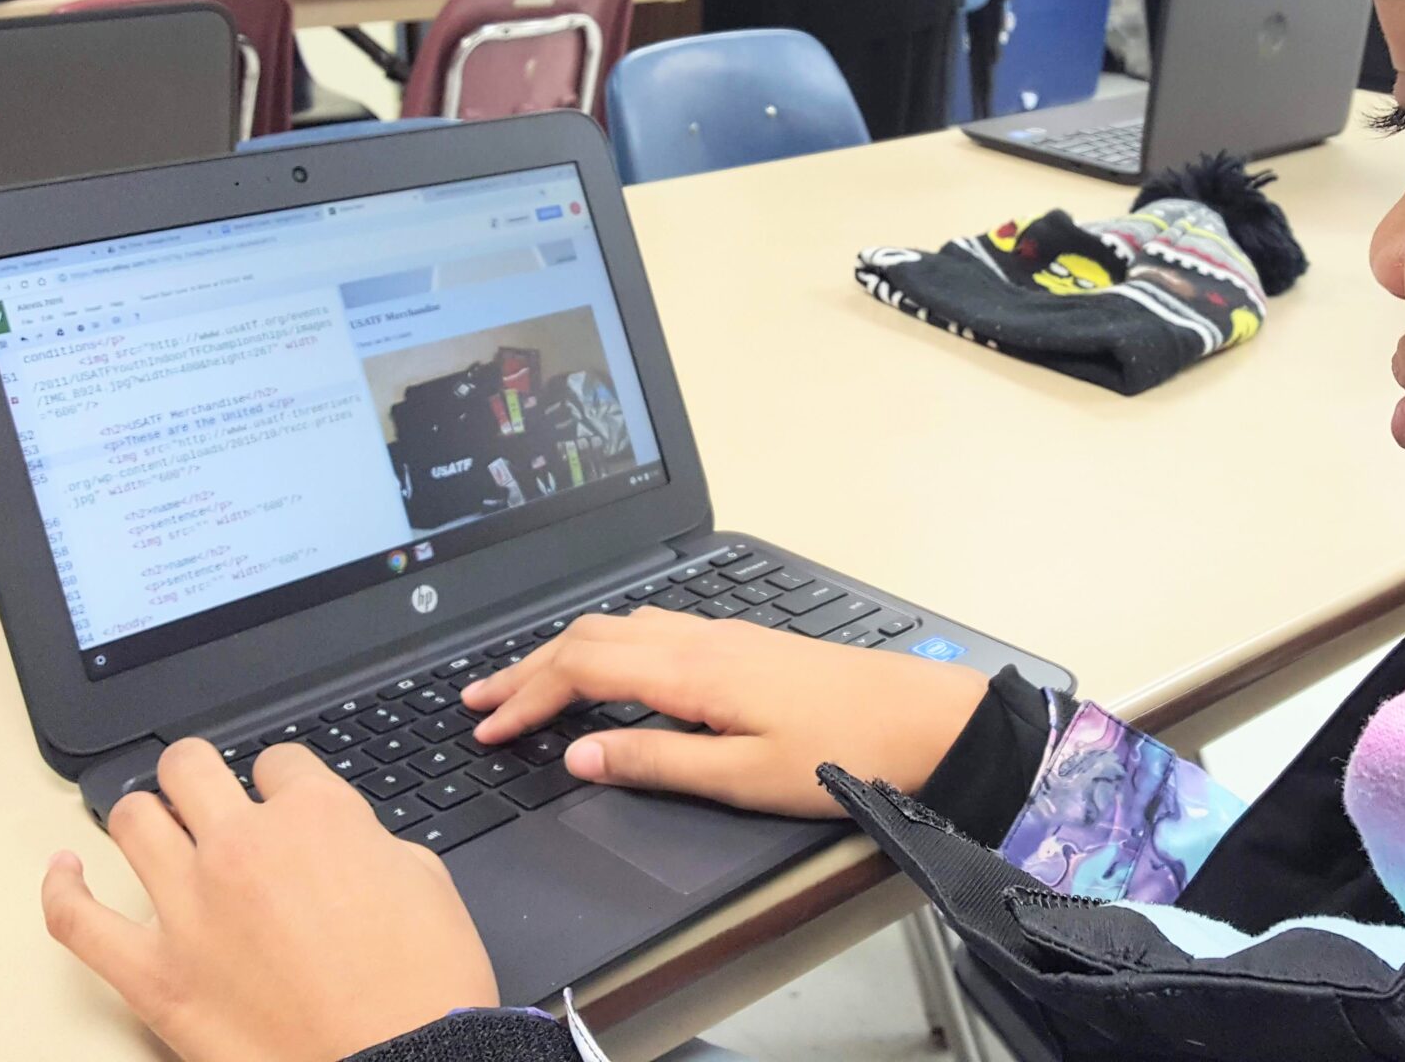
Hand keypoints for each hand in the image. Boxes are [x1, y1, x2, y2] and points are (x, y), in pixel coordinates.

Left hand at [41, 738, 496, 1061]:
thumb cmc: (425, 986)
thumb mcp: (425, 881)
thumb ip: (369, 844)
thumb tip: (341, 845)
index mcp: (316, 816)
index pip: (280, 761)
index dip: (285, 781)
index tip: (286, 801)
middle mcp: (242, 847)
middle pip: (190, 768)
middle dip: (200, 774)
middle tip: (208, 793)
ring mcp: (188, 908)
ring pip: (132, 821)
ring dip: (144, 815)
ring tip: (154, 826)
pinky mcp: (151, 973)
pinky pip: (76, 920)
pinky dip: (60, 888)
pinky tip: (63, 871)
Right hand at [464, 608, 989, 816]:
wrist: (927, 721)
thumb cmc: (846, 752)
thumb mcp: (742, 778)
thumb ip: (656, 762)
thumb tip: (579, 758)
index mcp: (691, 670)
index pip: (581, 671)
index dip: (525, 698)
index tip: (485, 729)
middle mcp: (701, 638)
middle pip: (590, 638)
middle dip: (527, 667)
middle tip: (477, 700)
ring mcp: (725, 635)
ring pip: (620, 627)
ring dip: (564, 653)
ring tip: (526, 681)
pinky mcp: (746, 643)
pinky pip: (653, 629)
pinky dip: (606, 646)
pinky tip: (607, 666)